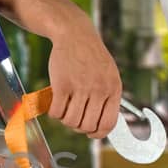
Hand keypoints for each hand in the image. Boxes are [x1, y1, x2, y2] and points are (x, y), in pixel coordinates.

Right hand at [46, 23, 123, 138]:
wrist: (74, 34)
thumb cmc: (91, 56)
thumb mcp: (109, 74)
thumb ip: (108, 96)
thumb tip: (103, 124)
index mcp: (113, 89)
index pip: (108, 124)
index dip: (97, 133)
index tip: (90, 132)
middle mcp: (99, 89)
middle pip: (87, 126)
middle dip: (78, 127)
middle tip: (73, 117)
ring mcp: (80, 87)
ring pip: (70, 121)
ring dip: (65, 119)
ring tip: (65, 108)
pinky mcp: (61, 85)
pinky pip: (56, 112)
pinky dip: (54, 113)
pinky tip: (55, 103)